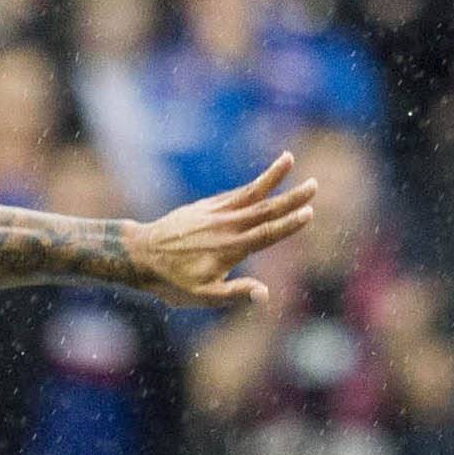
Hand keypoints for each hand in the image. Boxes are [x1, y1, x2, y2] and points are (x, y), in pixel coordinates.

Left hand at [128, 153, 316, 307]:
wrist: (140, 255)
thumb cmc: (171, 282)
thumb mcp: (202, 295)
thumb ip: (235, 293)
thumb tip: (265, 295)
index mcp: (230, 249)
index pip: (266, 234)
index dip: (288, 224)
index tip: (308, 212)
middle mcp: (226, 227)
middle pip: (264, 209)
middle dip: (290, 198)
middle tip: (314, 185)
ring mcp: (215, 213)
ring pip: (249, 194)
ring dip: (272, 178)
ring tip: (288, 159)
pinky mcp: (205, 207)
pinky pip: (234, 193)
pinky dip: (251, 185)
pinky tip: (264, 179)